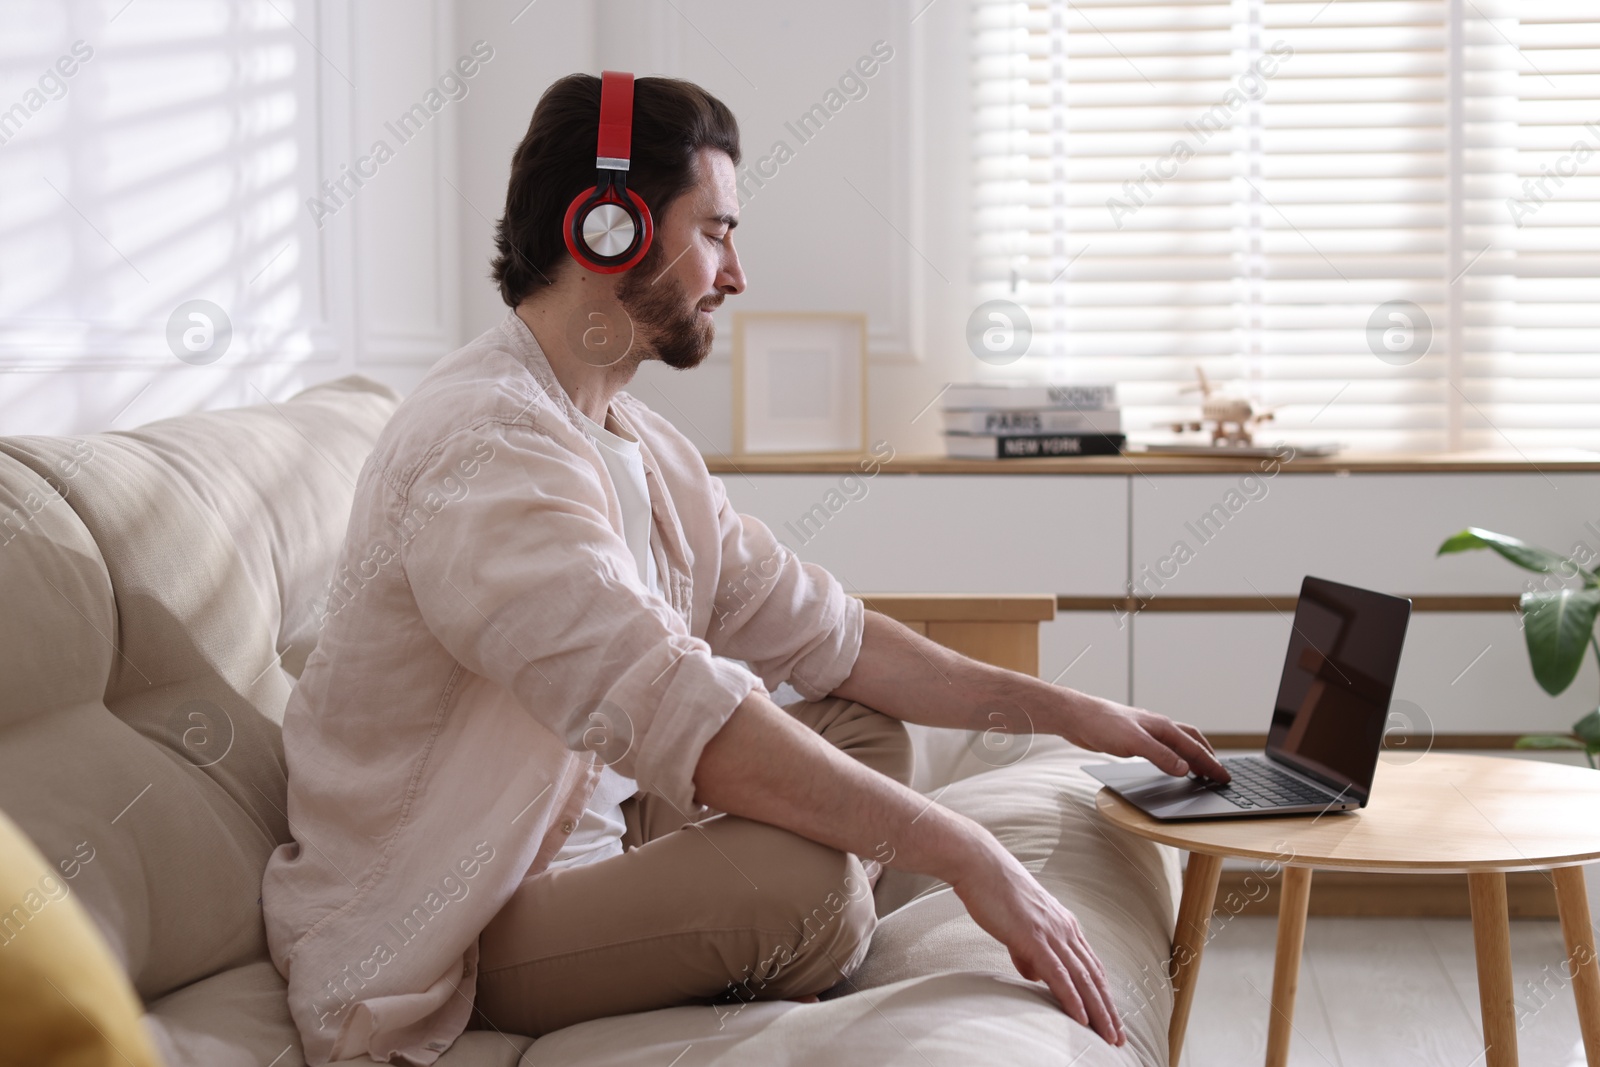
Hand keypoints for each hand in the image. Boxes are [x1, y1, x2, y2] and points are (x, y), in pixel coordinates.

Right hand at [949, 840, 1124, 1045]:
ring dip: (1098, 1011)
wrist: (981, 866)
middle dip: (1109, 1010)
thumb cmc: (994, 892)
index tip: (1110, 1017)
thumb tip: (1034, 976)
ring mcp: (1052, 933)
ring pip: (1083, 980)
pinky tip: (1081, 1019)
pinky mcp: (1034, 938)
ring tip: (1108, 1036)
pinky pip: (1059, 975)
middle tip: (1119, 1038)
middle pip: (1094, 977)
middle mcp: (1065, 929)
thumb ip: (1028, 951)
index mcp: (1064, 924)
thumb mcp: (1017, 924)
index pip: (1091, 966)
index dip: (1103, 994)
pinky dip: (1073, 999)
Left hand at [1044, 690, 1230, 782]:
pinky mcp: (1134, 739)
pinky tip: (1170, 765)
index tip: (1224, 777)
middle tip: (1218, 773)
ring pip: (1177, 744)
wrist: (1077, 717)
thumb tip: (1184, 769)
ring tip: (1200, 770)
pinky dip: (1173, 757)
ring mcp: (1146, 731)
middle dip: (1207, 757)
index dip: (1211, 764)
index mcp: (1163, 726)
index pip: (1194, 747)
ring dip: (1191, 756)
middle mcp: (1158, 727)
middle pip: (1191, 741)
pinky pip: (1162, 749)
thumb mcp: (1135, 743)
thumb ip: (1160, 756)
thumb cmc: (1103, 724)